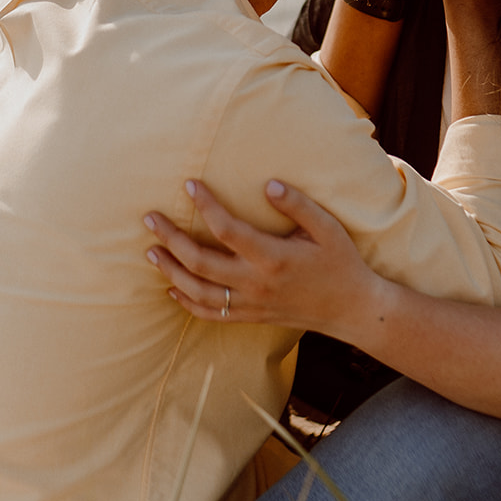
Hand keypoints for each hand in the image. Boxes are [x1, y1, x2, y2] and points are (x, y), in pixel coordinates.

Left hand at [144, 179, 381, 337]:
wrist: (351, 309)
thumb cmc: (340, 263)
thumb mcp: (327, 229)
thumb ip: (298, 206)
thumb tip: (268, 184)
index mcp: (272, 257)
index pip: (228, 230)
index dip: (206, 206)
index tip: (189, 185)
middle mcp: (255, 284)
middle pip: (200, 262)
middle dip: (171, 239)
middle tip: (150, 218)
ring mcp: (250, 304)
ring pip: (197, 291)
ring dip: (170, 270)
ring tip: (150, 250)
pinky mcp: (250, 316)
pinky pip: (210, 313)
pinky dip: (187, 302)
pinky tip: (172, 288)